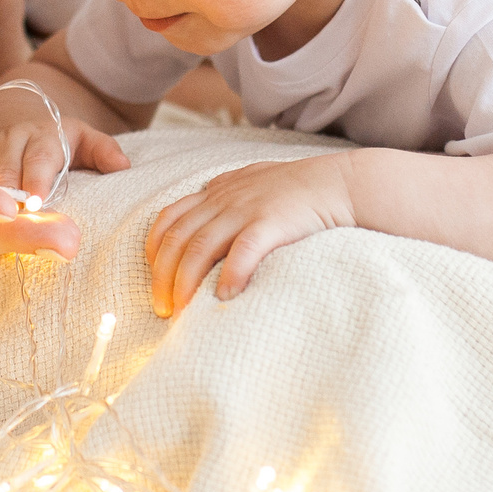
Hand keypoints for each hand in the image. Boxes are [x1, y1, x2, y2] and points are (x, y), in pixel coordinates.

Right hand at [0, 84, 130, 204]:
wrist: (15, 114)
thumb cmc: (57, 139)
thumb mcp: (84, 138)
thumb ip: (104, 151)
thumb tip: (123, 167)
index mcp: (42, 135)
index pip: (40, 157)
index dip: (36, 180)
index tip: (35, 204)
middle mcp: (8, 140)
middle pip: (4, 170)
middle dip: (4, 198)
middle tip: (7, 225)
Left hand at [145, 155, 356, 317]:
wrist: (339, 184)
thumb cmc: (299, 189)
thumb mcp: (254, 181)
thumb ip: (229, 192)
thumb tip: (209, 204)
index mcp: (217, 192)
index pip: (169, 218)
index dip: (154, 250)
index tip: (153, 277)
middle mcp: (224, 199)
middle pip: (177, 239)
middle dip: (162, 276)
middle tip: (162, 308)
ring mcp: (246, 210)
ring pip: (200, 247)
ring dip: (185, 282)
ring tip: (182, 310)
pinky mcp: (270, 222)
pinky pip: (242, 251)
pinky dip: (230, 274)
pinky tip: (224, 297)